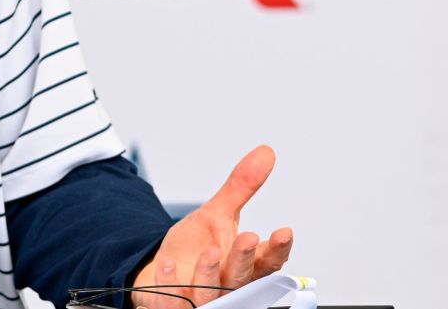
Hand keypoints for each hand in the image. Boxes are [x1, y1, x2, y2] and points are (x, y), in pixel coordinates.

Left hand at [129, 145, 293, 308]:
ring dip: (210, 273)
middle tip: (247, 238)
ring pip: (211, 293)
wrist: (162, 271)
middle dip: (245, 258)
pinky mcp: (173, 304)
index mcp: (243, 265)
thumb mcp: (217, 213)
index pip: (268, 261)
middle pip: (241, 276)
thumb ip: (240, 187)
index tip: (284, 231)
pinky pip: (173, 302)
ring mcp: (201, 298)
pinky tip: (168, 265)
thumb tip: (265, 153)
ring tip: (210, 250)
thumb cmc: (195, 248)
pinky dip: (170, 286)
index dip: (277, 248)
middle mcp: (227, 284)